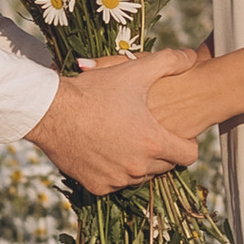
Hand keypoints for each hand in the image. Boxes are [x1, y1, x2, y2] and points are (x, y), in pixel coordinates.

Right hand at [29, 49, 204, 195]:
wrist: (51, 111)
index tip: (176, 132)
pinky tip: (106, 149)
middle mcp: (137, 167)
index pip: (189, 155)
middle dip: (161, 150)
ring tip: (125, 137)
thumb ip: (170, 62)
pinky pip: (115, 182)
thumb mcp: (134, 70)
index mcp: (152, 142)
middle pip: (165, 166)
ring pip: (139, 176)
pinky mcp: (97, 186)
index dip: (187, 142)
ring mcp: (116, 179)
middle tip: (146, 130)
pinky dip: (114, 170)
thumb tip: (192, 58)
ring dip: (138, 162)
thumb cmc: (94, 90)